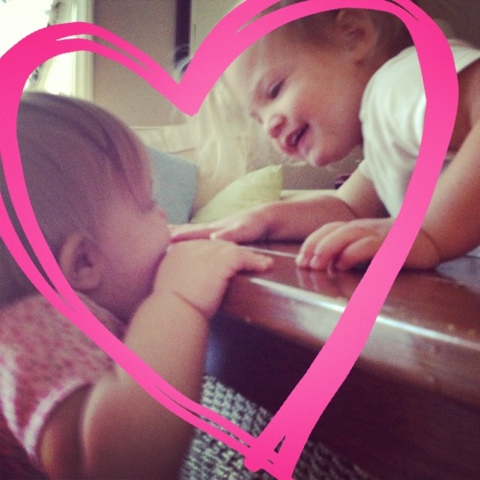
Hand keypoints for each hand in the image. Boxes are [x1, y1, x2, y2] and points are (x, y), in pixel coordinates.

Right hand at [153, 240, 272, 316]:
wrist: (174, 309)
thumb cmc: (170, 306)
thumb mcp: (170, 286)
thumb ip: (177, 280)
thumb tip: (182, 287)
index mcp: (178, 252)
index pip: (199, 247)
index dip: (210, 253)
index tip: (218, 257)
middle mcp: (193, 246)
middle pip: (216, 244)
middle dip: (229, 250)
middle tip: (243, 256)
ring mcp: (208, 251)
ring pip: (232, 249)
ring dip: (247, 256)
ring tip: (261, 262)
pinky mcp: (223, 259)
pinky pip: (244, 257)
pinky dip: (256, 262)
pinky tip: (265, 265)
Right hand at [170, 206, 273, 243]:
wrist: (268, 218)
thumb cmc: (257, 225)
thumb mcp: (246, 230)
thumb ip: (232, 234)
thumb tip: (213, 238)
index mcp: (215, 230)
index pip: (192, 232)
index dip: (178, 235)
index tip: (161, 239)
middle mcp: (212, 229)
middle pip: (189, 230)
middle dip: (172, 232)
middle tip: (153, 236)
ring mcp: (216, 230)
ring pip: (193, 231)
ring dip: (179, 232)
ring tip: (165, 235)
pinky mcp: (221, 235)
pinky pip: (201, 236)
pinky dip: (191, 236)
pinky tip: (188, 242)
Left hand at [296, 218, 440, 270]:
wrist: (428, 236)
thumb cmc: (392, 246)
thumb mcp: (366, 248)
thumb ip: (348, 255)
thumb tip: (328, 268)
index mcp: (354, 229)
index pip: (326, 230)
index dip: (310, 243)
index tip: (299, 261)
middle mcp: (362, 228)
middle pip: (331, 231)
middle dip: (314, 246)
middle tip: (303, 264)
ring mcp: (375, 233)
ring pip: (346, 235)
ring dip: (327, 248)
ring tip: (316, 264)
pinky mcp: (389, 243)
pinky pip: (369, 245)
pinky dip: (353, 253)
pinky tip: (343, 264)